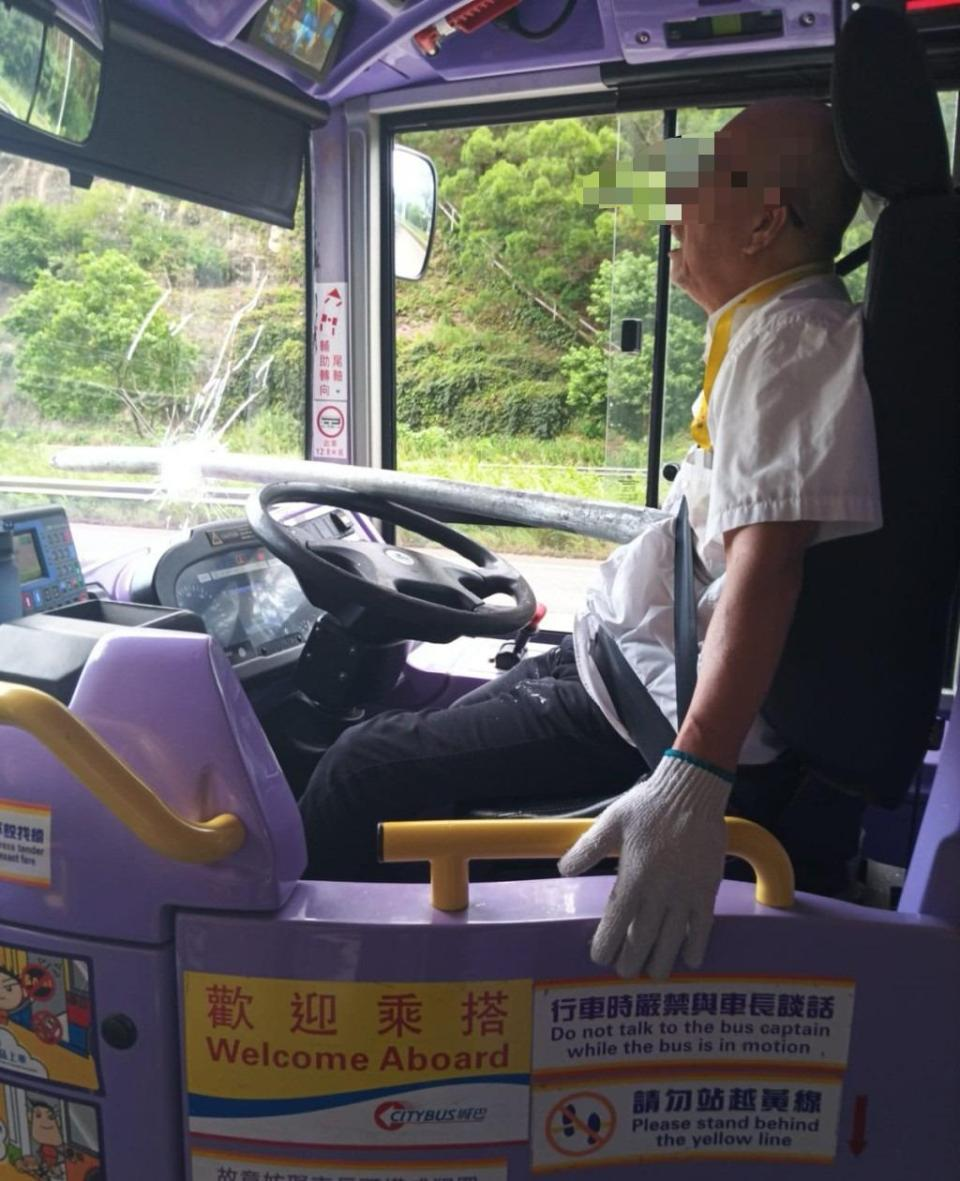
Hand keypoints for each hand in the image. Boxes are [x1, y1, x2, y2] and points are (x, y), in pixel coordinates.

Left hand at [559, 750, 732, 978]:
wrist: (691, 793)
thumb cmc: (648, 806)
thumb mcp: (611, 822)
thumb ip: (587, 848)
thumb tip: (563, 871)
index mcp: (633, 876)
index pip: (616, 920)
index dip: (606, 943)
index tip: (599, 958)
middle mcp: (659, 890)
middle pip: (643, 937)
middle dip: (631, 959)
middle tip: (624, 973)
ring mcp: (685, 892)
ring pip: (672, 938)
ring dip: (661, 960)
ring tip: (653, 975)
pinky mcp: (707, 889)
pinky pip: (703, 925)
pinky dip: (696, 945)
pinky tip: (690, 960)